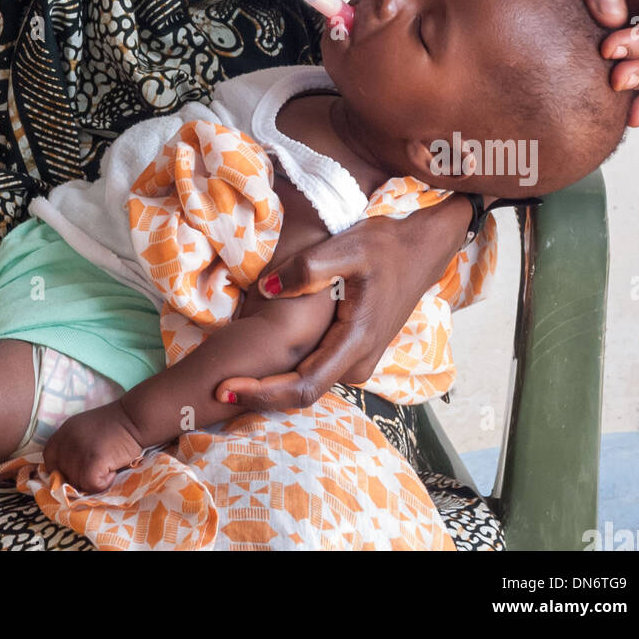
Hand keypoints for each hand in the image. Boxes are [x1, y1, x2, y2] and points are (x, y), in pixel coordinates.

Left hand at [42, 401, 143, 493]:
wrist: (135, 417)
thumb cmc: (116, 426)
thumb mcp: (86, 432)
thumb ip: (73, 448)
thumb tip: (67, 477)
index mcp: (63, 432)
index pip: (49, 458)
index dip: (62, 468)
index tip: (78, 469)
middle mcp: (66, 440)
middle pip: (63, 475)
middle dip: (80, 476)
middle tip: (100, 465)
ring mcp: (78, 450)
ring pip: (77, 483)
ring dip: (94, 479)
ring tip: (109, 463)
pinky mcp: (93, 461)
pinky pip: (91, 485)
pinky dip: (104, 483)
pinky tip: (113, 469)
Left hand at [215, 199, 469, 413]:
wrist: (421, 250)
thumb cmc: (385, 246)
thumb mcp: (346, 247)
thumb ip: (306, 270)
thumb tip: (264, 289)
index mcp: (355, 341)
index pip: (303, 385)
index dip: (262, 392)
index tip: (225, 387)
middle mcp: (358, 362)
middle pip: (302, 392)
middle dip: (260, 393)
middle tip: (216, 385)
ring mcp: (359, 360)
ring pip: (309, 383)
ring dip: (272, 384)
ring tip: (231, 375)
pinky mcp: (355, 352)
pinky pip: (317, 370)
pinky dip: (287, 371)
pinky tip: (260, 362)